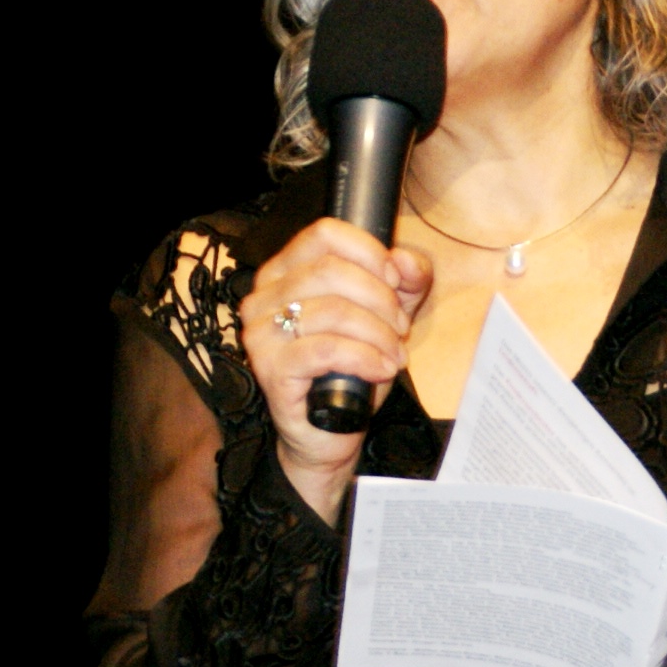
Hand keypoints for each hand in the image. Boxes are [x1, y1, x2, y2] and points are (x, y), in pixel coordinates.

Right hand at [242, 218, 433, 520]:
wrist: (329, 432)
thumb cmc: (349, 371)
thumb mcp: (386, 316)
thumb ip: (404, 281)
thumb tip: (404, 261)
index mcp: (284, 272)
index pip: (324, 234)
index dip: (368, 253)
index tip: (394, 281)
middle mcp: (263, 297)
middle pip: (330, 270)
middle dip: (379, 299)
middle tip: (399, 329)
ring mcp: (261, 334)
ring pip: (332, 310)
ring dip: (378, 333)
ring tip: (393, 354)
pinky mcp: (271, 370)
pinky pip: (326, 349)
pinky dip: (364, 357)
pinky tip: (381, 369)